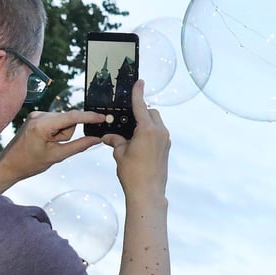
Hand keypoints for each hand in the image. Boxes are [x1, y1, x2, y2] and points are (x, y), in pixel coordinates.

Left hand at [0, 110, 106, 192]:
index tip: (103, 118)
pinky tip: (46, 141)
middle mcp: (39, 115)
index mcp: (43, 124)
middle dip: (67, 133)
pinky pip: (56, 122)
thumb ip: (79, 145)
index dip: (89, 117)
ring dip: (62, 134)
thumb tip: (96, 139)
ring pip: (63, 121)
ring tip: (49, 145)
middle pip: (69, 120)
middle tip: (56, 146)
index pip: (72, 117)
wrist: (9, 164)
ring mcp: (37, 115)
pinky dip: (57, 132)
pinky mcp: (37, 118)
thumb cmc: (29, 162)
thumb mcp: (57, 156)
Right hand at [102, 80, 169, 200]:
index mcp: (147, 130)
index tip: (139, 82)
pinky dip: (149, 133)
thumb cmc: (133, 173)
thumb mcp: (120, 154)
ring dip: (145, 123)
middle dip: (140, 112)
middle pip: (151, 113)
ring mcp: (165, 141)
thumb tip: (109, 136)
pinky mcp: (166, 149)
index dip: (138, 93)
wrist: (148, 192)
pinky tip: (138, 142)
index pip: (141, 106)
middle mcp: (159, 132)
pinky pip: (158, 134)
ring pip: (156, 123)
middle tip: (127, 120)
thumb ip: (115, 140)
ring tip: (131, 134)